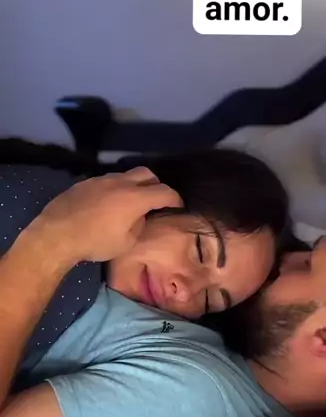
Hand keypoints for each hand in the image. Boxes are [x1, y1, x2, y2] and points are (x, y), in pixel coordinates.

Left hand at [27, 167, 182, 262]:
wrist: (57, 233)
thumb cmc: (96, 241)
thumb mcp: (126, 242)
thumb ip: (139, 225)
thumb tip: (140, 216)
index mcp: (136, 198)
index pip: (165, 192)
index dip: (175, 199)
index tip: (178, 206)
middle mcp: (121, 182)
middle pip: (147, 174)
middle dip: (156, 185)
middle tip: (155, 200)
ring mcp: (102, 180)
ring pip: (125, 175)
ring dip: (133, 186)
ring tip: (129, 202)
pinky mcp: (85, 183)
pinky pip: (107, 181)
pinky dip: (114, 189)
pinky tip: (106, 204)